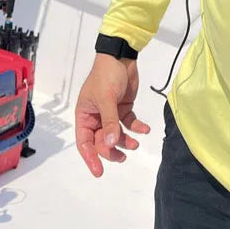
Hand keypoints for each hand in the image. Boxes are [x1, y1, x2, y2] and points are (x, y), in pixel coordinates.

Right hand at [75, 53, 150, 177]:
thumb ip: (109, 123)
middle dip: (111, 150)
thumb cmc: (106, 76)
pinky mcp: (123, 109)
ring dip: (125, 141)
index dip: (90, 157)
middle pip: (101, 141)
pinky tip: (145, 129)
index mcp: (85, 114)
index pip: (84, 141)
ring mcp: (110, 113)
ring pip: (116, 135)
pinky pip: (128, 124)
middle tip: (123, 157)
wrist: (121, 57)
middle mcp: (96, 116)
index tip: (99, 171)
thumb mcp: (106, 99)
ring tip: (136, 143)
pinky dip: (136, 128)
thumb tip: (110, 145)